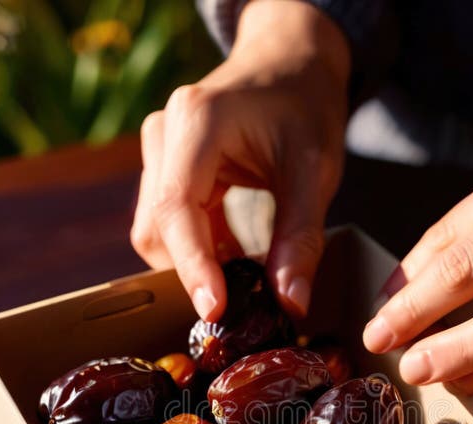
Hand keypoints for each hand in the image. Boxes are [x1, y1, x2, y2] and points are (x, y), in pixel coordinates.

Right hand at [131, 0, 349, 320]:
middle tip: (243, 304)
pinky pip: (168, 223)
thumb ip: (301, 238)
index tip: (215, 311)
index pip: (177, 208)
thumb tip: (290, 304)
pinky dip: (199, 248)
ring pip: (157, 230)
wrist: (290, 62)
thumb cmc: (305, 106)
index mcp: (197, 122)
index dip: (192, 267)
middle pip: (158, 226)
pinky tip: (233, 253)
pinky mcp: (165, 167)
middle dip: (196, 271)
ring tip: (244, 273)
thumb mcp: (315, 171)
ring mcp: (159, 149)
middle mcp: (164, 133)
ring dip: (196, 262)